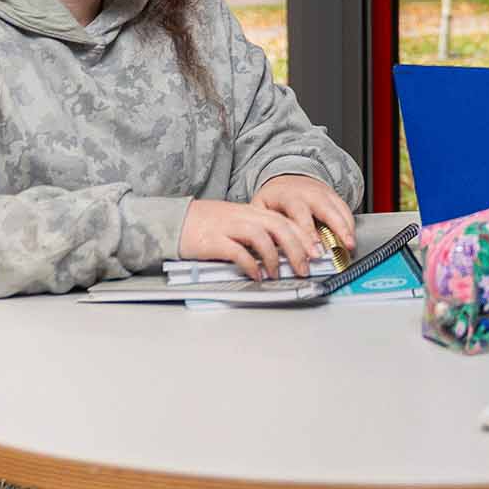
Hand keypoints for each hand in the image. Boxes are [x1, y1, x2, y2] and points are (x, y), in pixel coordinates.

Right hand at [178, 199, 320, 280]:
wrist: (171, 220)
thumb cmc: (203, 223)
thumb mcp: (234, 221)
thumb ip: (255, 230)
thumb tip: (279, 250)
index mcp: (251, 212)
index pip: (285, 220)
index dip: (304, 236)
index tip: (317, 252)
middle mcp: (243, 216)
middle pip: (280, 227)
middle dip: (298, 249)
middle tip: (305, 268)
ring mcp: (228, 227)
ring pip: (263, 237)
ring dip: (275, 258)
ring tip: (279, 274)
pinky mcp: (213, 241)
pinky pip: (238, 252)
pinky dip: (251, 265)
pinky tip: (256, 276)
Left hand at [252, 173, 356, 258]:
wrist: (285, 179)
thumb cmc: (273, 199)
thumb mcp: (260, 208)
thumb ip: (265, 226)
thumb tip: (267, 249)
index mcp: (288, 196)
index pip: (300, 213)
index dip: (308, 233)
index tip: (314, 250)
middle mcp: (308, 193)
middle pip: (326, 209)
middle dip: (335, 230)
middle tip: (340, 248)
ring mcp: (324, 193)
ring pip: (339, 210)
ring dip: (346, 229)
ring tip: (351, 246)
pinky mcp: (334, 197)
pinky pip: (346, 210)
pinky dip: (350, 224)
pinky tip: (351, 238)